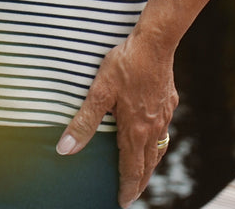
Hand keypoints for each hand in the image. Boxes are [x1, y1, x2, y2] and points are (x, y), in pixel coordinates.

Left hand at [56, 31, 177, 207]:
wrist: (154, 43)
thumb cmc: (125, 64)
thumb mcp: (99, 92)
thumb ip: (84, 122)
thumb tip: (65, 149)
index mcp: (135, 130)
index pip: (132, 169)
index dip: (126, 187)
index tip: (122, 202)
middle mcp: (153, 127)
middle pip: (148, 164)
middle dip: (140, 182)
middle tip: (132, 194)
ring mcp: (163, 115)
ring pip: (159, 148)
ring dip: (150, 165)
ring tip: (143, 172)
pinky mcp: (169, 101)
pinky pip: (165, 130)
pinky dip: (158, 142)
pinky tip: (153, 135)